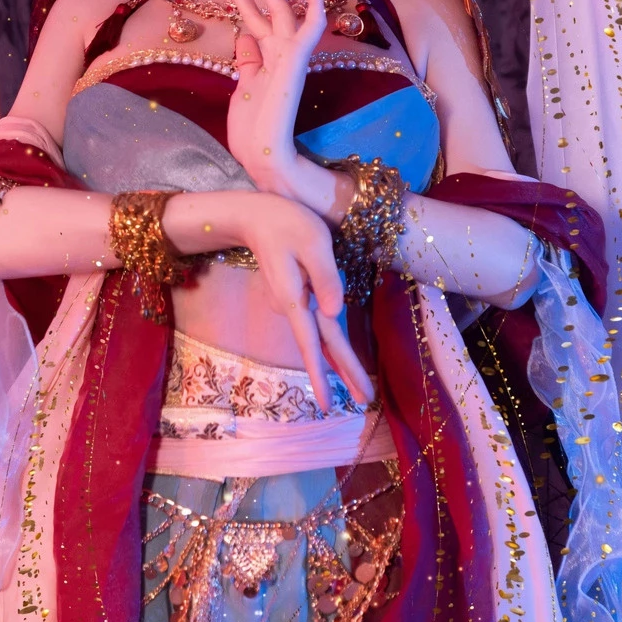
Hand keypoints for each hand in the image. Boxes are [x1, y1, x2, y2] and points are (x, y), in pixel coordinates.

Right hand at [162, 189, 373, 414]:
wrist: (256, 217)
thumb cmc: (286, 223)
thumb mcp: (313, 241)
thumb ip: (325, 277)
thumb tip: (336, 313)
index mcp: (295, 297)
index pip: (312, 342)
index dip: (320, 374)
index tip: (326, 403)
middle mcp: (293, 308)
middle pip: (322, 347)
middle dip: (344, 374)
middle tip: (365, 400)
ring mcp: (295, 305)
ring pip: (321, 340)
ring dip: (340, 365)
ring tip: (361, 390)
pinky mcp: (298, 299)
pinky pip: (318, 329)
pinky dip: (331, 349)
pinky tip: (341, 364)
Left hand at [226, 0, 323, 194]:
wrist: (263, 158)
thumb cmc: (253, 130)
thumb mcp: (243, 87)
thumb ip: (248, 61)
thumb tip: (245, 37)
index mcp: (266, 61)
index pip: (259, 22)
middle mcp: (279, 57)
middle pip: (269, 14)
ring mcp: (287, 62)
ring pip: (281, 17)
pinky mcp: (293, 68)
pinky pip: (307, 36)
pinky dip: (313, 15)